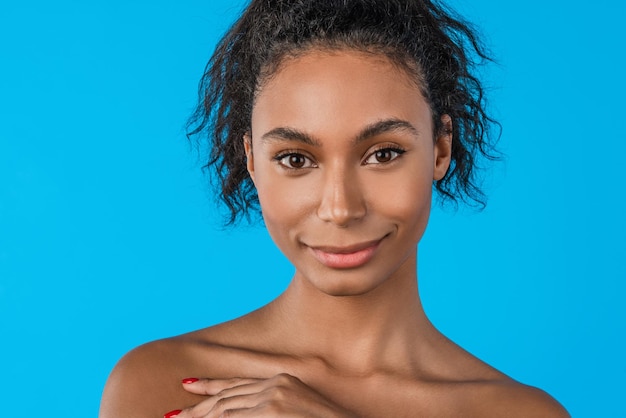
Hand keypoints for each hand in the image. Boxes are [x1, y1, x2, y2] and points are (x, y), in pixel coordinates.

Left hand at [165, 373, 357, 417]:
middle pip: (227, 397)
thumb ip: (272, 408)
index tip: (190, 385)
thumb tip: (245, 412)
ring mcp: (274, 399)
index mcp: (282, 382)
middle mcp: (276, 385)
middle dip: (198, 407)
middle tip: (173, 414)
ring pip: (225, 410)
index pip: (239, 383)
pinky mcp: (273, 411)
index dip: (212, 385)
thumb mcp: (296, 410)